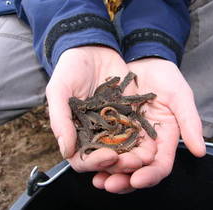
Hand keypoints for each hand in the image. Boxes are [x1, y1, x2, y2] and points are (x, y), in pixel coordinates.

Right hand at [46, 46, 155, 175]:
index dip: (94, 162)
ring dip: (134, 156)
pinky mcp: (128, 114)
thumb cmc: (70, 69)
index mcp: (75, 131)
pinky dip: (144, 139)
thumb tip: (65, 150)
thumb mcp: (60, 90)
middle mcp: (95, 132)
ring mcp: (113, 125)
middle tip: (132, 162)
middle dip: (119, 164)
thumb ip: (60, 119)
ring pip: (124, 148)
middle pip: (106, 158)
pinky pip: (137, 130)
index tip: (108, 157)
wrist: (92, 48)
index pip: (82, 157)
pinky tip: (153, 142)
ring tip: (145, 157)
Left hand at [92, 57, 205, 192]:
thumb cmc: (164, 76)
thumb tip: (200, 152)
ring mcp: (124, 136)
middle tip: (109, 184)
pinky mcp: (107, 127)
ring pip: (117, 162)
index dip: (150, 176)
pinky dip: (95, 155)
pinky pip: (101, 145)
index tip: (138, 179)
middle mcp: (143, 143)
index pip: (159, 165)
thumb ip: (190, 122)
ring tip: (97, 180)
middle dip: (123, 179)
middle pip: (135, 170)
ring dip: (107, 173)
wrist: (141, 58)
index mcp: (163, 140)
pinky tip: (87, 160)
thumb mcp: (180, 96)